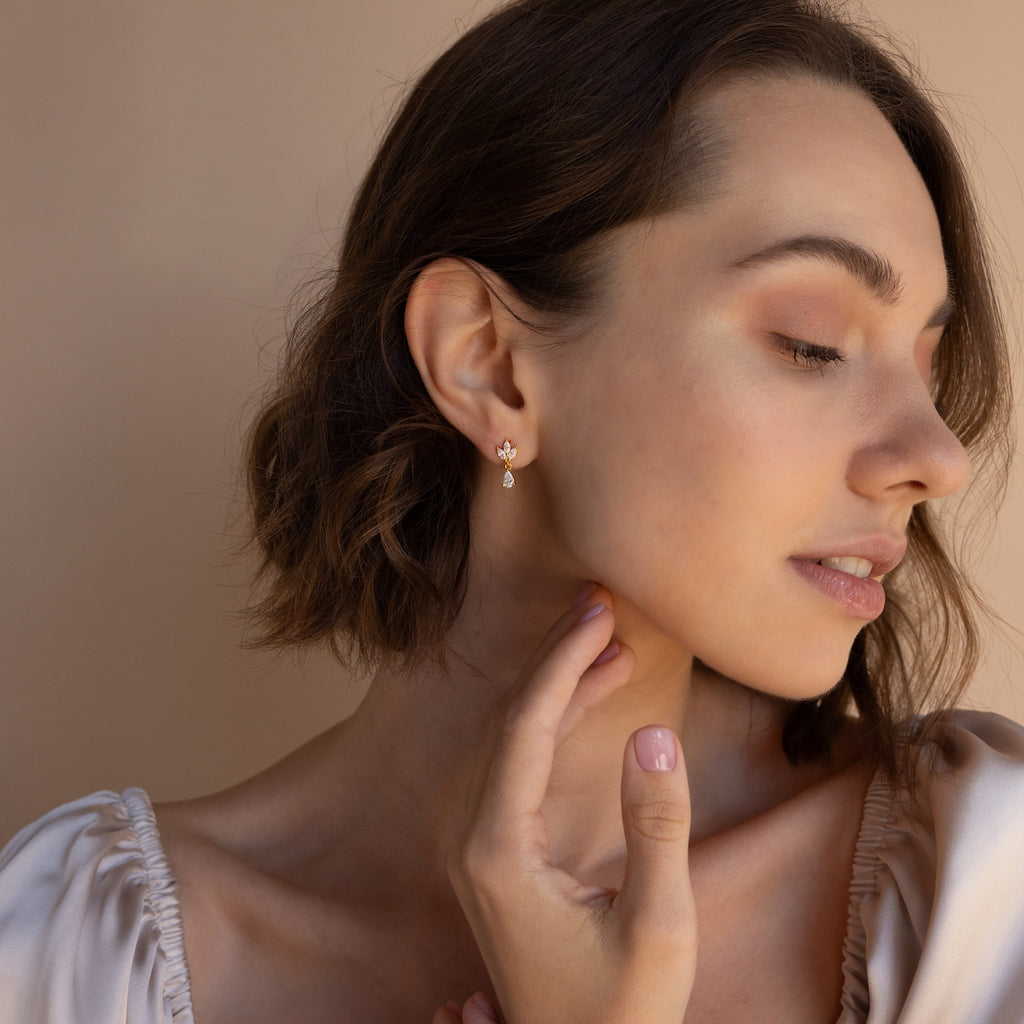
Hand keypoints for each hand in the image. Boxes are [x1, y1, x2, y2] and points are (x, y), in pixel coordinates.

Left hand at [439, 587, 696, 1023]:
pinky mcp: (499, 851)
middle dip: (555, 659)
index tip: (597, 614)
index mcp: (500, 852)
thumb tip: (653, 734)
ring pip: (513, 739)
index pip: (525, 729)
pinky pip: (521, 764)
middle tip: (599, 605)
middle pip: (511, 722)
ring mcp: (482, 845)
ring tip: (608, 641)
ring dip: (558, 686)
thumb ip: (654, 828)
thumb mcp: (657, 925)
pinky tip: (595, 698)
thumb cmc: (621, 1010)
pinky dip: (557, 723)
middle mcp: (477, 840)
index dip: (562, 664)